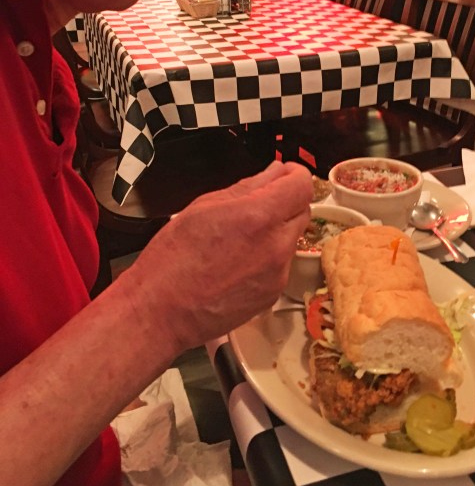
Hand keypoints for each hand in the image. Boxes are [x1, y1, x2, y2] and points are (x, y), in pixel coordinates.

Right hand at [121, 161, 311, 353]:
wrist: (162, 311)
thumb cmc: (173, 260)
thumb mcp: (203, 207)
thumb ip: (247, 187)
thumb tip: (273, 173)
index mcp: (258, 218)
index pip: (302, 185)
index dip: (293, 174)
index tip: (283, 174)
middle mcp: (275, 246)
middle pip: (302, 210)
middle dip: (284, 201)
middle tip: (255, 204)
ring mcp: (278, 274)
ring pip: (291, 238)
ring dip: (275, 230)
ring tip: (238, 239)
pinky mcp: (273, 293)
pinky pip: (281, 264)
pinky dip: (268, 257)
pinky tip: (238, 261)